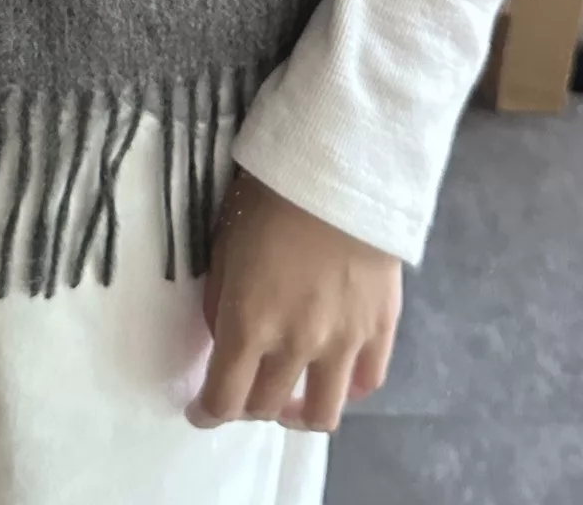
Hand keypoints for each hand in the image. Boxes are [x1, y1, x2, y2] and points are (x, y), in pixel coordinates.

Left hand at [189, 172, 402, 432]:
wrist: (339, 167)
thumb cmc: (268, 196)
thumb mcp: (224, 246)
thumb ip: (222, 302)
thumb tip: (225, 340)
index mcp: (248, 323)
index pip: (224, 399)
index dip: (208, 413)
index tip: (201, 411)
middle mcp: (296, 345)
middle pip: (267, 407)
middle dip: (247, 406)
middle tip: (244, 390)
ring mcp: (343, 342)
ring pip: (321, 414)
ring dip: (298, 414)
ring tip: (292, 400)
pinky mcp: (381, 329)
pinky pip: (366, 383)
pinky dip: (346, 390)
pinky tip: (334, 377)